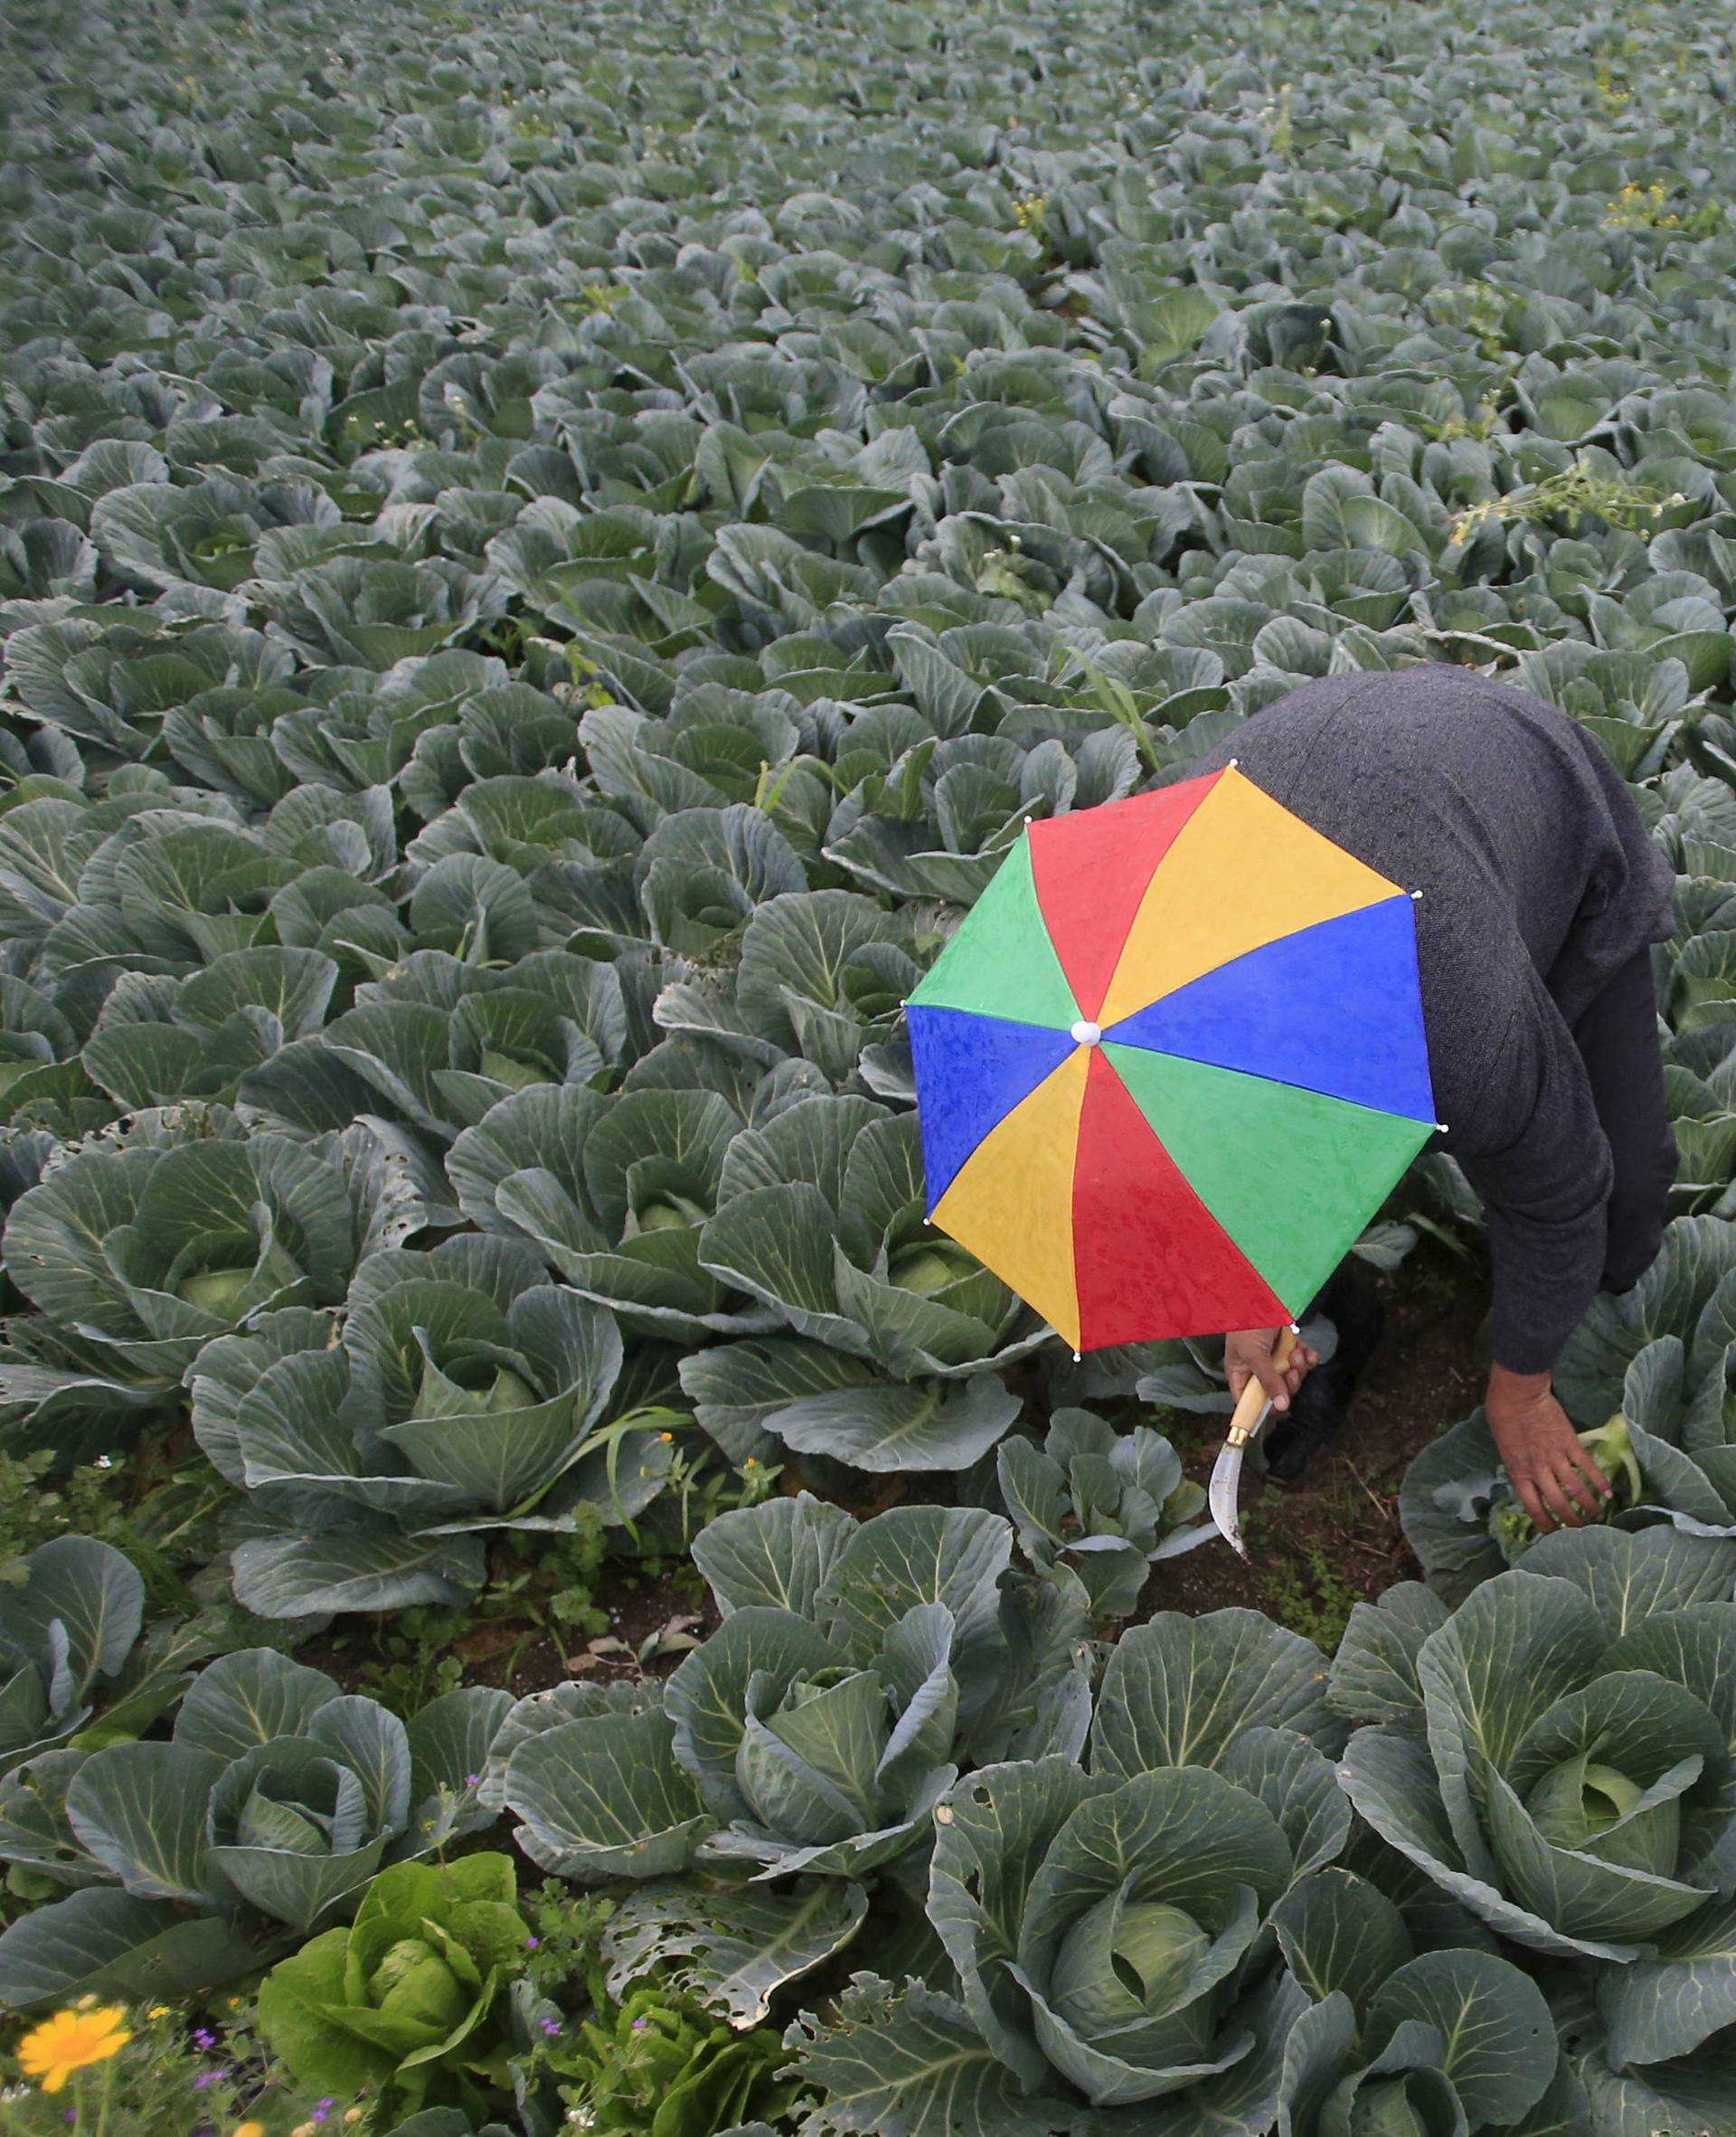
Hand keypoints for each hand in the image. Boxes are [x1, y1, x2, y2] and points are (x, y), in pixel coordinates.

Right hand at [1224, 1327, 1317, 1413]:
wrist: (1261, 1295)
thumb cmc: (1247, 1324)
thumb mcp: (1254, 1354)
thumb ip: (1268, 1380)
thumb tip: (1281, 1406)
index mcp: (1241, 1373)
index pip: (1249, 1400)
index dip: (1263, 1408)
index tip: (1279, 1408)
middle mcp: (1258, 1369)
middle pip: (1277, 1391)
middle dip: (1288, 1384)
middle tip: (1291, 1374)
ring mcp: (1275, 1358)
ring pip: (1293, 1376)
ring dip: (1298, 1368)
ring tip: (1295, 1354)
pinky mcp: (1289, 1347)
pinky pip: (1303, 1361)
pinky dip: (1307, 1358)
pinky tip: (1306, 1351)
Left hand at [1485, 1364, 1611, 1533]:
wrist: (1519, 1395)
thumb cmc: (1504, 1418)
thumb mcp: (1504, 1448)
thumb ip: (1518, 1466)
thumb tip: (1528, 1481)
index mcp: (1519, 1473)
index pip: (1533, 1507)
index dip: (1545, 1524)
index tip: (1554, 1534)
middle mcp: (1538, 1470)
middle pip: (1558, 1504)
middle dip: (1571, 1521)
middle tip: (1582, 1530)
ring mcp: (1555, 1457)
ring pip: (1576, 1489)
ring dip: (1589, 1505)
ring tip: (1599, 1515)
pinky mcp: (1570, 1444)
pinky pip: (1588, 1467)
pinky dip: (1600, 1481)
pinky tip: (1609, 1492)